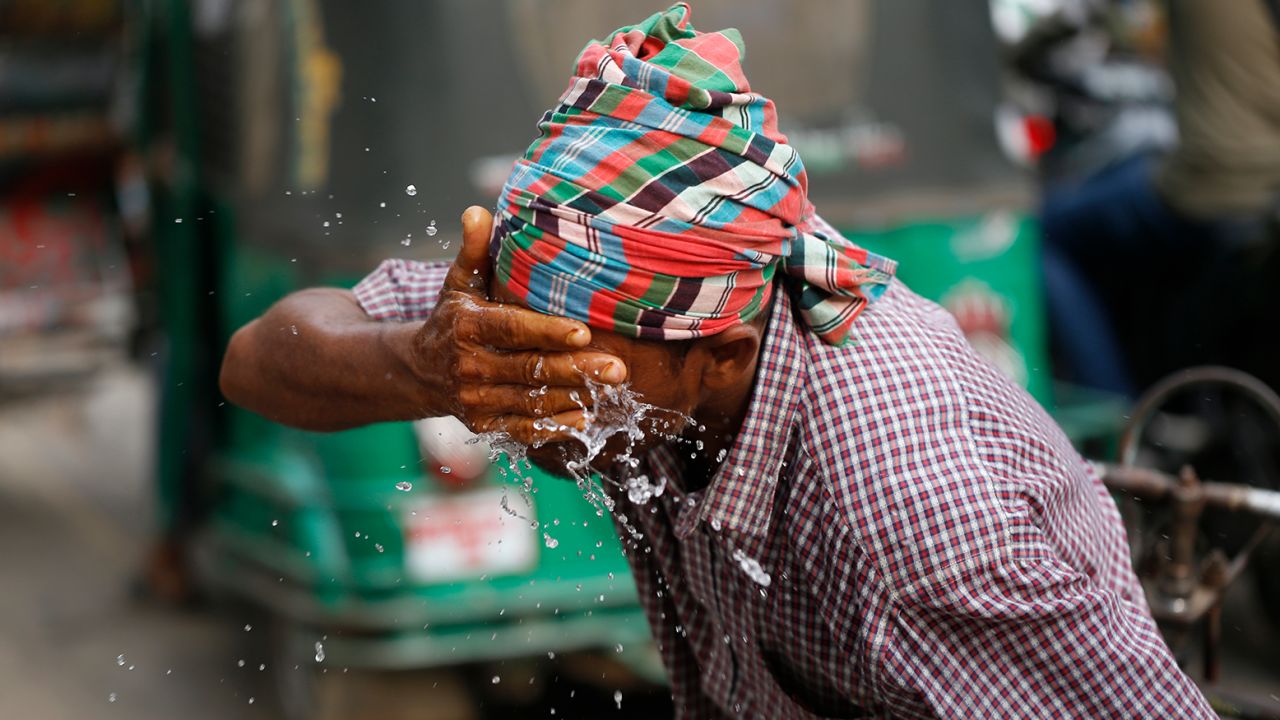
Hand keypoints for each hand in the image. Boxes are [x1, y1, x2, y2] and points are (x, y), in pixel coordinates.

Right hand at [411, 206, 625, 443]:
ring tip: (613, 391)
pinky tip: (587, 418)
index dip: (547, 331)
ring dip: (574, 398)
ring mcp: (476, 400)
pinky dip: (555, 427)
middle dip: (576, 370)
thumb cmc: (454, 316)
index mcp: (467, 326)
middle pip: (529, 369)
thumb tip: (477, 211)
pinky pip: (524, 429)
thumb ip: (474, 250)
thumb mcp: (459, 282)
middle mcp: (469, 367)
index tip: (584, 331)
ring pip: (532, 402)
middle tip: (617, 368)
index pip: (512, 329)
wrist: (420, 369)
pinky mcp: (483, 425)